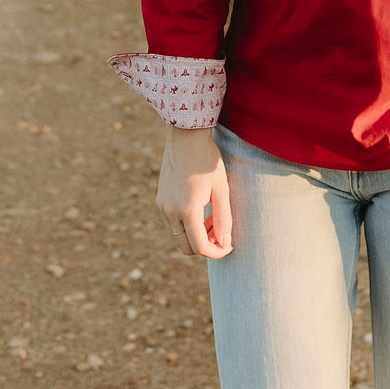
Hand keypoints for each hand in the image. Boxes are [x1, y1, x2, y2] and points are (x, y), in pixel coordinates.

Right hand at [157, 127, 232, 258]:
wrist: (185, 136)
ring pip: (179, 236)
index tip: (229, 247)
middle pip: (186, 247)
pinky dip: (187, 225)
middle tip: (221, 232)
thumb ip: (223, 219)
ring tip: (213, 217)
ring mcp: (162, 206)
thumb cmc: (207, 160)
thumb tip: (224, 244)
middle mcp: (170, 211)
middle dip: (205, 246)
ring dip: (196, 235)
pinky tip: (201, 209)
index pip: (200, 247)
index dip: (216, 252)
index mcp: (187, 210)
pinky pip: (173, 223)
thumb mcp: (221, 189)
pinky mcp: (160, 199)